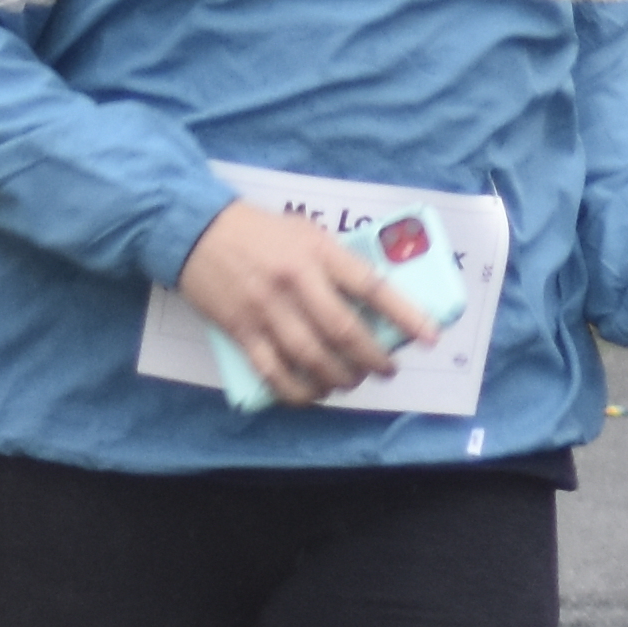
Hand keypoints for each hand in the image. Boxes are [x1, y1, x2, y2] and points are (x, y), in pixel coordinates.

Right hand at [174, 199, 422, 401]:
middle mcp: (296, 283)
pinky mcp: (240, 330)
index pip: (373, 287)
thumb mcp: (308, 232)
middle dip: (372, 358)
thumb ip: (338, 261)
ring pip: (311, 357)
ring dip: (338, 377)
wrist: (197, 232)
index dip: (406, 316)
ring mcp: (266, 309)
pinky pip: (272, 371)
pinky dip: (295, 390)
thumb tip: (372, 298)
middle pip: (344, 331)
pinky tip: (312, 395)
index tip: (430, 338)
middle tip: (386, 369)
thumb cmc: (262, 231)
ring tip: (351, 381)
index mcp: (320, 254)